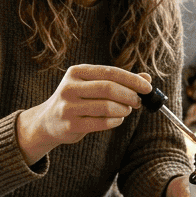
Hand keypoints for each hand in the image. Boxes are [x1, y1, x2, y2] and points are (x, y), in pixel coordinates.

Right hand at [16, 64, 152, 164]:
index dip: (132, 80)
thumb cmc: (77, 100)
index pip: (110, 72)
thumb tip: (146, 78)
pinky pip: (102, 123)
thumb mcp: (92, 85)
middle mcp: (70, 87)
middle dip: (129, 96)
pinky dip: (115, 122)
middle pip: (109, 89)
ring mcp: (68, 106)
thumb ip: (117, 80)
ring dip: (123, 110)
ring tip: (126, 111)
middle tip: (138, 102)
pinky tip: (117, 120)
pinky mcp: (70, 124)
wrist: (48, 121)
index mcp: (76, 72)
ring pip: (107, 107)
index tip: (147, 87)